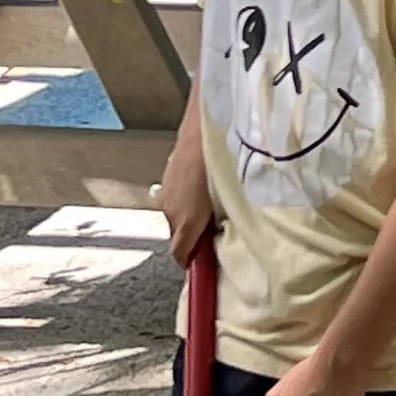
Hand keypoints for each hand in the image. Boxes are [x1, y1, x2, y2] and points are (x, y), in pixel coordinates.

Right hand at [159, 136, 213, 269]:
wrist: (204, 131)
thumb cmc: (221, 166)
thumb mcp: (229, 202)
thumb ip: (222, 225)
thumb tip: (222, 238)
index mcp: (186, 221)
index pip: (179, 255)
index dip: (192, 263)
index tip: (203, 265)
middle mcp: (171, 211)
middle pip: (179, 235)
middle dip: (194, 236)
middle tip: (216, 229)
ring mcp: (165, 194)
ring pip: (177, 215)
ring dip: (190, 215)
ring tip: (211, 203)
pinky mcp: (165, 179)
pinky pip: (175, 198)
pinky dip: (187, 198)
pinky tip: (202, 186)